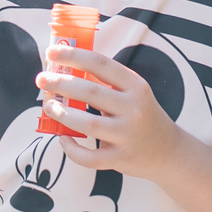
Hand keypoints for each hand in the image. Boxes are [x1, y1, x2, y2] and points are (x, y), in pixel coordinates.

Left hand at [37, 44, 196, 182]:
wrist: (169, 152)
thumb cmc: (143, 116)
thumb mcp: (133, 93)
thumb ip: (106, 83)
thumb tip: (66, 70)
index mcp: (136, 86)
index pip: (101, 64)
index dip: (74, 56)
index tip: (52, 52)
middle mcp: (134, 109)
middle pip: (92, 92)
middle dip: (62, 84)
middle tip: (42, 79)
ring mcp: (128, 135)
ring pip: (89, 124)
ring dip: (63, 114)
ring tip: (49, 106)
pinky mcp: (122, 159)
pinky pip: (91, 157)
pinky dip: (73, 150)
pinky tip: (63, 139)